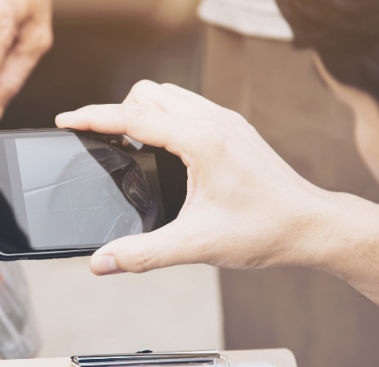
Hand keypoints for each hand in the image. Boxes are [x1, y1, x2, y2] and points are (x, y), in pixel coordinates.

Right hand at [55, 80, 338, 274]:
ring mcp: (226, 121)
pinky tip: (160, 148)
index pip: (133, 116)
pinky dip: (164, 116)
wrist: (312, 226)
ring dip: (141, 109)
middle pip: (148, 93)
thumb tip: (102, 262)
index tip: (65, 121)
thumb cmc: (266, 230)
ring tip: (124, 141)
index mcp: (201, 141)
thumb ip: (142, 254)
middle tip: (97, 140)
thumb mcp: (196, 246)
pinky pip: (188, 106)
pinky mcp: (234, 129)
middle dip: (116, 111)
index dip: (93, 117)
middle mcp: (214, 121)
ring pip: (169, 94)